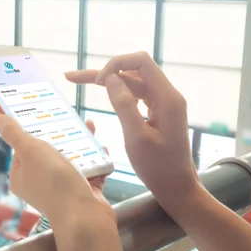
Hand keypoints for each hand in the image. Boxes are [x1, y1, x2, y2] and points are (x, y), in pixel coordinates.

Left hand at [0, 116, 112, 231]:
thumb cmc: (53, 182)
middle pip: (48, 153)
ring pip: (71, 160)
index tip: (43, 115)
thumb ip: (14, 134)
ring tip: (90, 126)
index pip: (22, 150)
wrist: (85, 216)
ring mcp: (62, 189)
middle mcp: (39, 184)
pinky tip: (102, 147)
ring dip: (81, 144)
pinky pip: (89, 170)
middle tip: (70, 117)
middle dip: (61, 135)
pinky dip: (96, 159)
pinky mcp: (82, 192)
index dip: (31, 132)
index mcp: (21, 176)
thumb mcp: (30, 151)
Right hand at [66, 52, 201, 217]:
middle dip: (105, 71)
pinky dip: (119, 93)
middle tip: (72, 78)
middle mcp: (168, 95)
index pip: (141, 61)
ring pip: (133, 82)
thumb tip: (110, 78)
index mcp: (167, 97)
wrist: (178, 188)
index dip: (116, 65)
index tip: (96, 82)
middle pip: (134, 70)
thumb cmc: (158, 167)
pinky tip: (104, 94)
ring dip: (110, 81)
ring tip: (79, 82)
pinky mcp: (159, 113)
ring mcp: (164, 104)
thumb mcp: (136, 137)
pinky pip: (137, 95)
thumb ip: (123, 104)